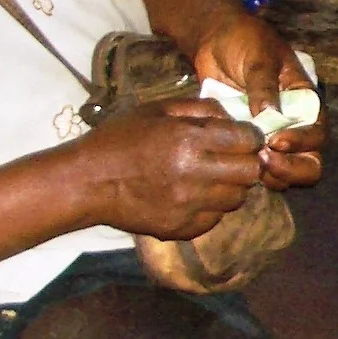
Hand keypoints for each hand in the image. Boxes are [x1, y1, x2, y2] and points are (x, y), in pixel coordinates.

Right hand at [71, 101, 266, 238]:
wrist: (87, 182)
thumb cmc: (119, 139)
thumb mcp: (156, 110)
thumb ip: (200, 109)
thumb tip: (234, 119)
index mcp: (189, 140)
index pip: (247, 140)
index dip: (250, 136)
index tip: (242, 137)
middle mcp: (195, 175)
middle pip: (251, 172)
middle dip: (247, 161)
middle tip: (232, 158)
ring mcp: (189, 206)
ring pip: (237, 198)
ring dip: (231, 186)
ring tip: (210, 177)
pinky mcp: (182, 229)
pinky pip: (216, 218)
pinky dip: (212, 207)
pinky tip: (193, 196)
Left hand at [138, 0, 324, 187]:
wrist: (214, 39)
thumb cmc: (244, 41)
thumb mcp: (258, 56)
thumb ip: (264, 85)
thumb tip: (271, 115)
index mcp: (305, 100)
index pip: (317, 130)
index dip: (302, 141)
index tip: (275, 141)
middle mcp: (294, 123)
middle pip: (310, 160)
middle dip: (292, 168)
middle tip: (263, 161)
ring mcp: (272, 135)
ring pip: (287, 171)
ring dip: (273, 175)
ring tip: (249, 165)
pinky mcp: (249, 141)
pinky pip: (259, 167)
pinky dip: (252, 172)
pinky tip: (233, 162)